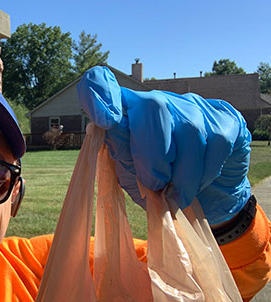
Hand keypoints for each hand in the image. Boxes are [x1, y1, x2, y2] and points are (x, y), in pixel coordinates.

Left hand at [77, 66, 250, 224]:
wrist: (205, 196)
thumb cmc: (158, 184)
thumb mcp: (131, 177)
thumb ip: (121, 157)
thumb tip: (114, 131)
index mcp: (122, 114)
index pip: (99, 84)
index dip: (99, 94)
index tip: (105, 121)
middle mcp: (155, 100)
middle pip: (153, 107)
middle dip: (153, 155)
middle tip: (155, 185)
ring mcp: (191, 105)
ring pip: (189, 129)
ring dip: (181, 174)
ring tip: (176, 195)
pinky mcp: (224, 116)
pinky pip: (216, 142)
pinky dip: (205, 173)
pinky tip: (196, 185)